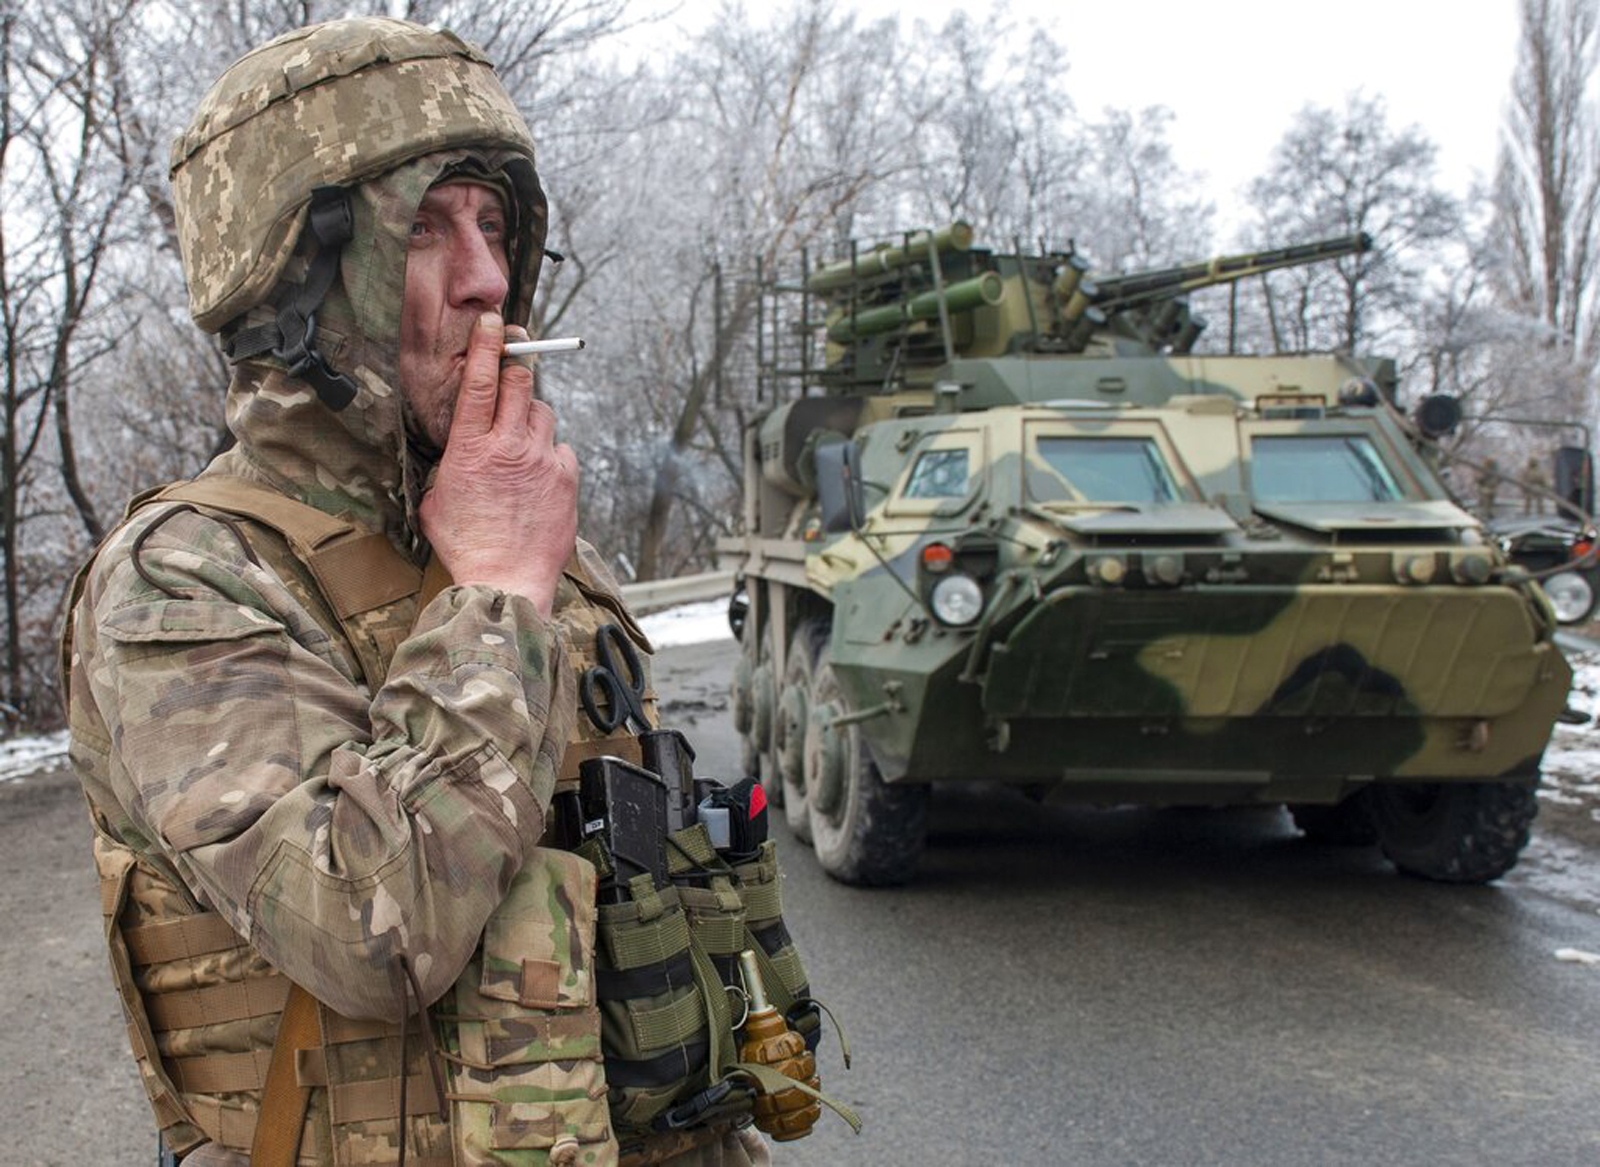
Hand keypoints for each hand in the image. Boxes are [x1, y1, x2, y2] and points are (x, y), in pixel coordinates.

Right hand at [419, 312, 577, 617]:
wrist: (505, 581)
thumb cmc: (466, 546)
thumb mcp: (437, 500)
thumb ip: (450, 466)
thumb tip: (456, 455)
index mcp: (471, 448)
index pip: (483, 380)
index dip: (489, 344)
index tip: (493, 322)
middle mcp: (510, 446)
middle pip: (522, 383)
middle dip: (517, 374)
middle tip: (511, 380)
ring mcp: (543, 461)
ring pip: (544, 414)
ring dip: (532, 421)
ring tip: (520, 448)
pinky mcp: (567, 479)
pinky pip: (562, 450)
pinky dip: (551, 455)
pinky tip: (539, 477)